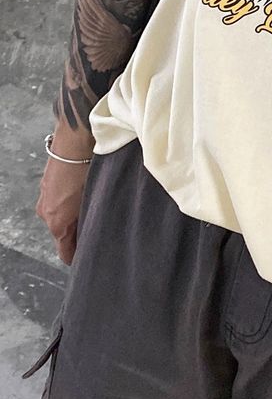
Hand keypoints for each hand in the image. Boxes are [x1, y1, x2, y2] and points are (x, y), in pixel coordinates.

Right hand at [34, 121, 94, 264]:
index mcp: (57, 223)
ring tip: (95, 210)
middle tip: (100, 231)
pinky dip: (70, 204)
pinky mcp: (47, 187)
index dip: (79, 257)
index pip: (65, 253)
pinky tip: (84, 195)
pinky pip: (59, 204)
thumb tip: (97, 231)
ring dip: (75, 218)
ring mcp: (45, 200)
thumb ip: (92, 218)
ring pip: (62, 218)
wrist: (74, 140)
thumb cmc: (87, 169)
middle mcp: (46, 214)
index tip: (92, 258)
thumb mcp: (94, 198)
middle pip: (63, 236)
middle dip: (79, 235)